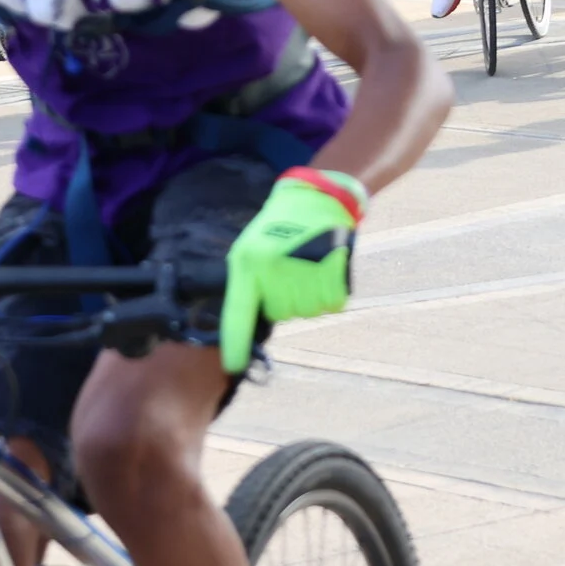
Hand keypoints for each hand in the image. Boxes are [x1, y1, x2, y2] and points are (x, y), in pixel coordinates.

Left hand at [220, 171, 362, 373]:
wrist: (317, 198)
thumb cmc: (279, 225)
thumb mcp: (249, 249)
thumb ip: (247, 284)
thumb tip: (247, 323)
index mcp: (248, 263)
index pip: (237, 312)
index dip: (234, 343)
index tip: (233, 367)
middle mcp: (273, 270)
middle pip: (279, 314)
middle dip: (283, 298)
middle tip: (289, 269)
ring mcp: (304, 274)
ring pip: (305, 311)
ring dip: (308, 295)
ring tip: (307, 264)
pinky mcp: (331, 274)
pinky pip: (329, 305)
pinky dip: (329, 292)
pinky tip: (324, 268)